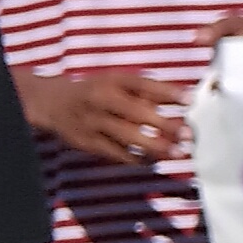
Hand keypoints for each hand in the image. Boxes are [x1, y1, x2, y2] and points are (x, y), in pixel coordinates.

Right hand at [24, 68, 185, 167]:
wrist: (53, 104)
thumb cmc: (97, 91)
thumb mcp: (118, 83)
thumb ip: (149, 91)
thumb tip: (185, 99)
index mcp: (112, 80)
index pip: (141, 83)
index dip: (166, 91)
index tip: (189, 99)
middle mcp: (101, 99)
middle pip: (135, 112)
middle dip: (163, 124)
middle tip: (187, 134)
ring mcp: (93, 122)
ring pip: (126, 136)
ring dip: (154, 146)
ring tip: (176, 153)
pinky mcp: (88, 143)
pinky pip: (115, 153)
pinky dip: (136, 159)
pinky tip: (154, 161)